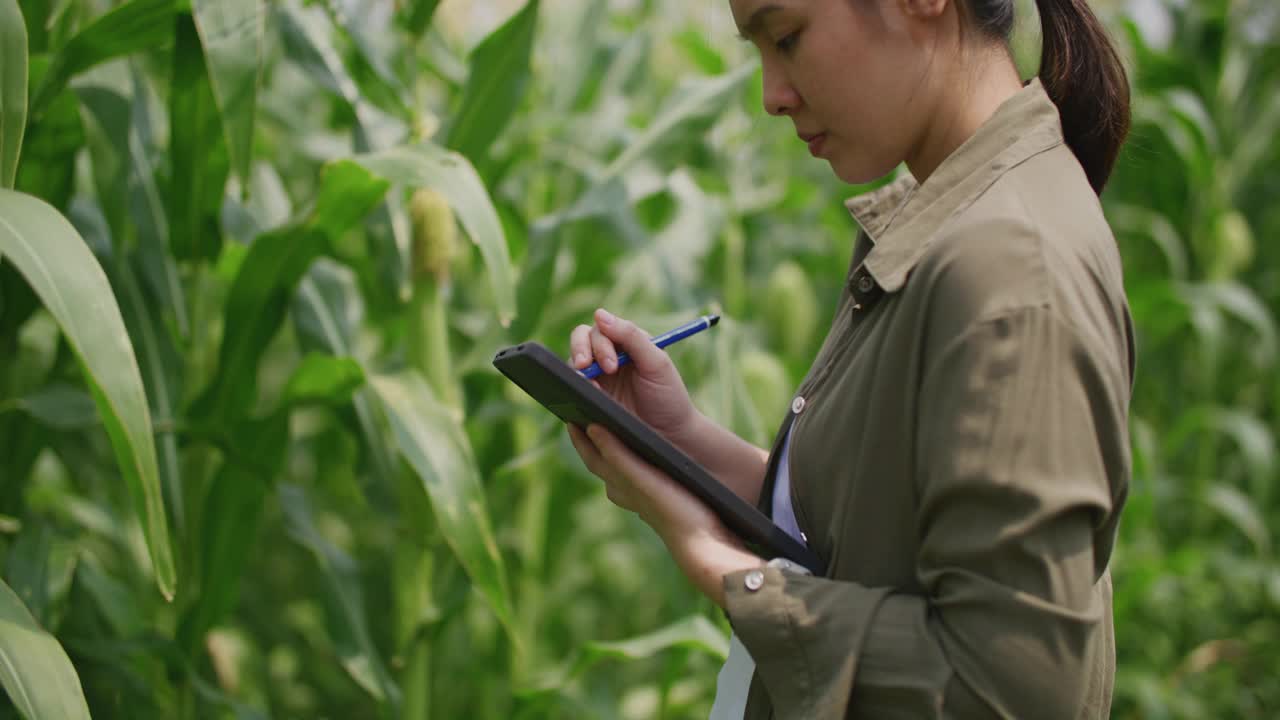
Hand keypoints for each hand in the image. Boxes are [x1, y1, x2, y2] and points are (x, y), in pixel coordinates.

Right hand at [567, 422, 761, 608]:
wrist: (701, 542)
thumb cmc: (693, 521)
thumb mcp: (672, 495)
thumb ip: (661, 483)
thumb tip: (665, 467)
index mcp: (634, 495)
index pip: (607, 471)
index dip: (591, 452)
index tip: (582, 432)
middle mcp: (627, 493)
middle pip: (596, 465)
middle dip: (580, 445)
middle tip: (570, 421)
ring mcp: (633, 488)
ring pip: (600, 463)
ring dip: (584, 443)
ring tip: (574, 421)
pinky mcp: (643, 484)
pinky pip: (620, 459)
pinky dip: (606, 444)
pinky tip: (596, 426)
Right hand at [568, 309, 699, 446]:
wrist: (670, 436)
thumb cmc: (668, 397)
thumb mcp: (656, 363)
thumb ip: (631, 336)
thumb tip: (599, 313)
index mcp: (628, 342)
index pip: (602, 328)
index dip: (600, 343)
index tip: (611, 366)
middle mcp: (610, 355)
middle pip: (582, 339)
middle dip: (581, 350)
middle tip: (587, 369)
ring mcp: (598, 376)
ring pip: (574, 361)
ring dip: (577, 370)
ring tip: (590, 386)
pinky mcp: (589, 396)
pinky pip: (572, 385)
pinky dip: (574, 387)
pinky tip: (584, 395)